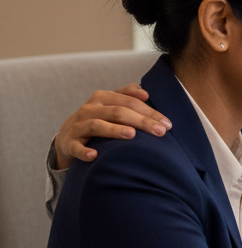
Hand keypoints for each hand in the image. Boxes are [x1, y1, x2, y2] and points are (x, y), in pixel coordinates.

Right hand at [54, 85, 171, 168]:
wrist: (68, 134)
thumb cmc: (98, 118)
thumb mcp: (111, 103)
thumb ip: (127, 94)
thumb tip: (145, 92)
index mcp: (102, 98)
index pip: (130, 102)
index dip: (150, 112)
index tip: (167, 124)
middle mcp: (90, 109)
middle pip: (118, 112)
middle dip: (141, 121)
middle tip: (160, 132)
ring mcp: (78, 126)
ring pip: (97, 125)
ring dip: (115, 130)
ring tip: (132, 135)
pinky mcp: (69, 143)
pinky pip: (76, 147)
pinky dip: (84, 151)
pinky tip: (94, 155)